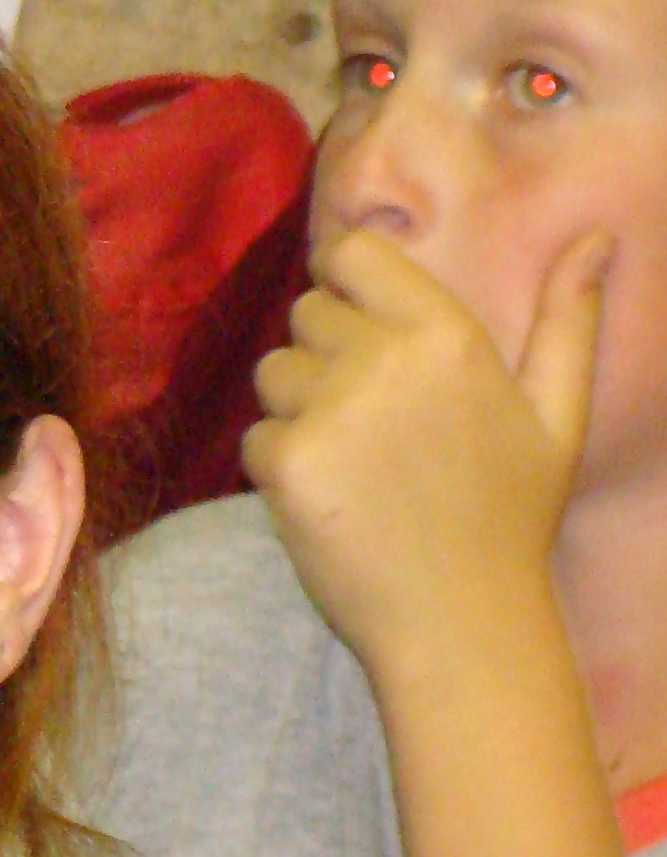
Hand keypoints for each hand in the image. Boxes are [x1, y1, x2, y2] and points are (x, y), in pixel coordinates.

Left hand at [242, 226, 609, 676]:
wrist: (460, 620)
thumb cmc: (509, 516)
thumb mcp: (558, 413)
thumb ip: (569, 319)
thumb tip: (600, 237)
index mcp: (447, 335)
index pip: (351, 254)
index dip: (340, 278)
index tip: (352, 316)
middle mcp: (384, 360)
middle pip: (307, 314)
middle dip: (327, 354)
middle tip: (375, 421)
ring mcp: (330, 410)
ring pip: (273, 373)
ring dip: (298, 408)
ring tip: (359, 462)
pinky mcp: (286, 462)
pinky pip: (255, 436)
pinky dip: (279, 466)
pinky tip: (333, 500)